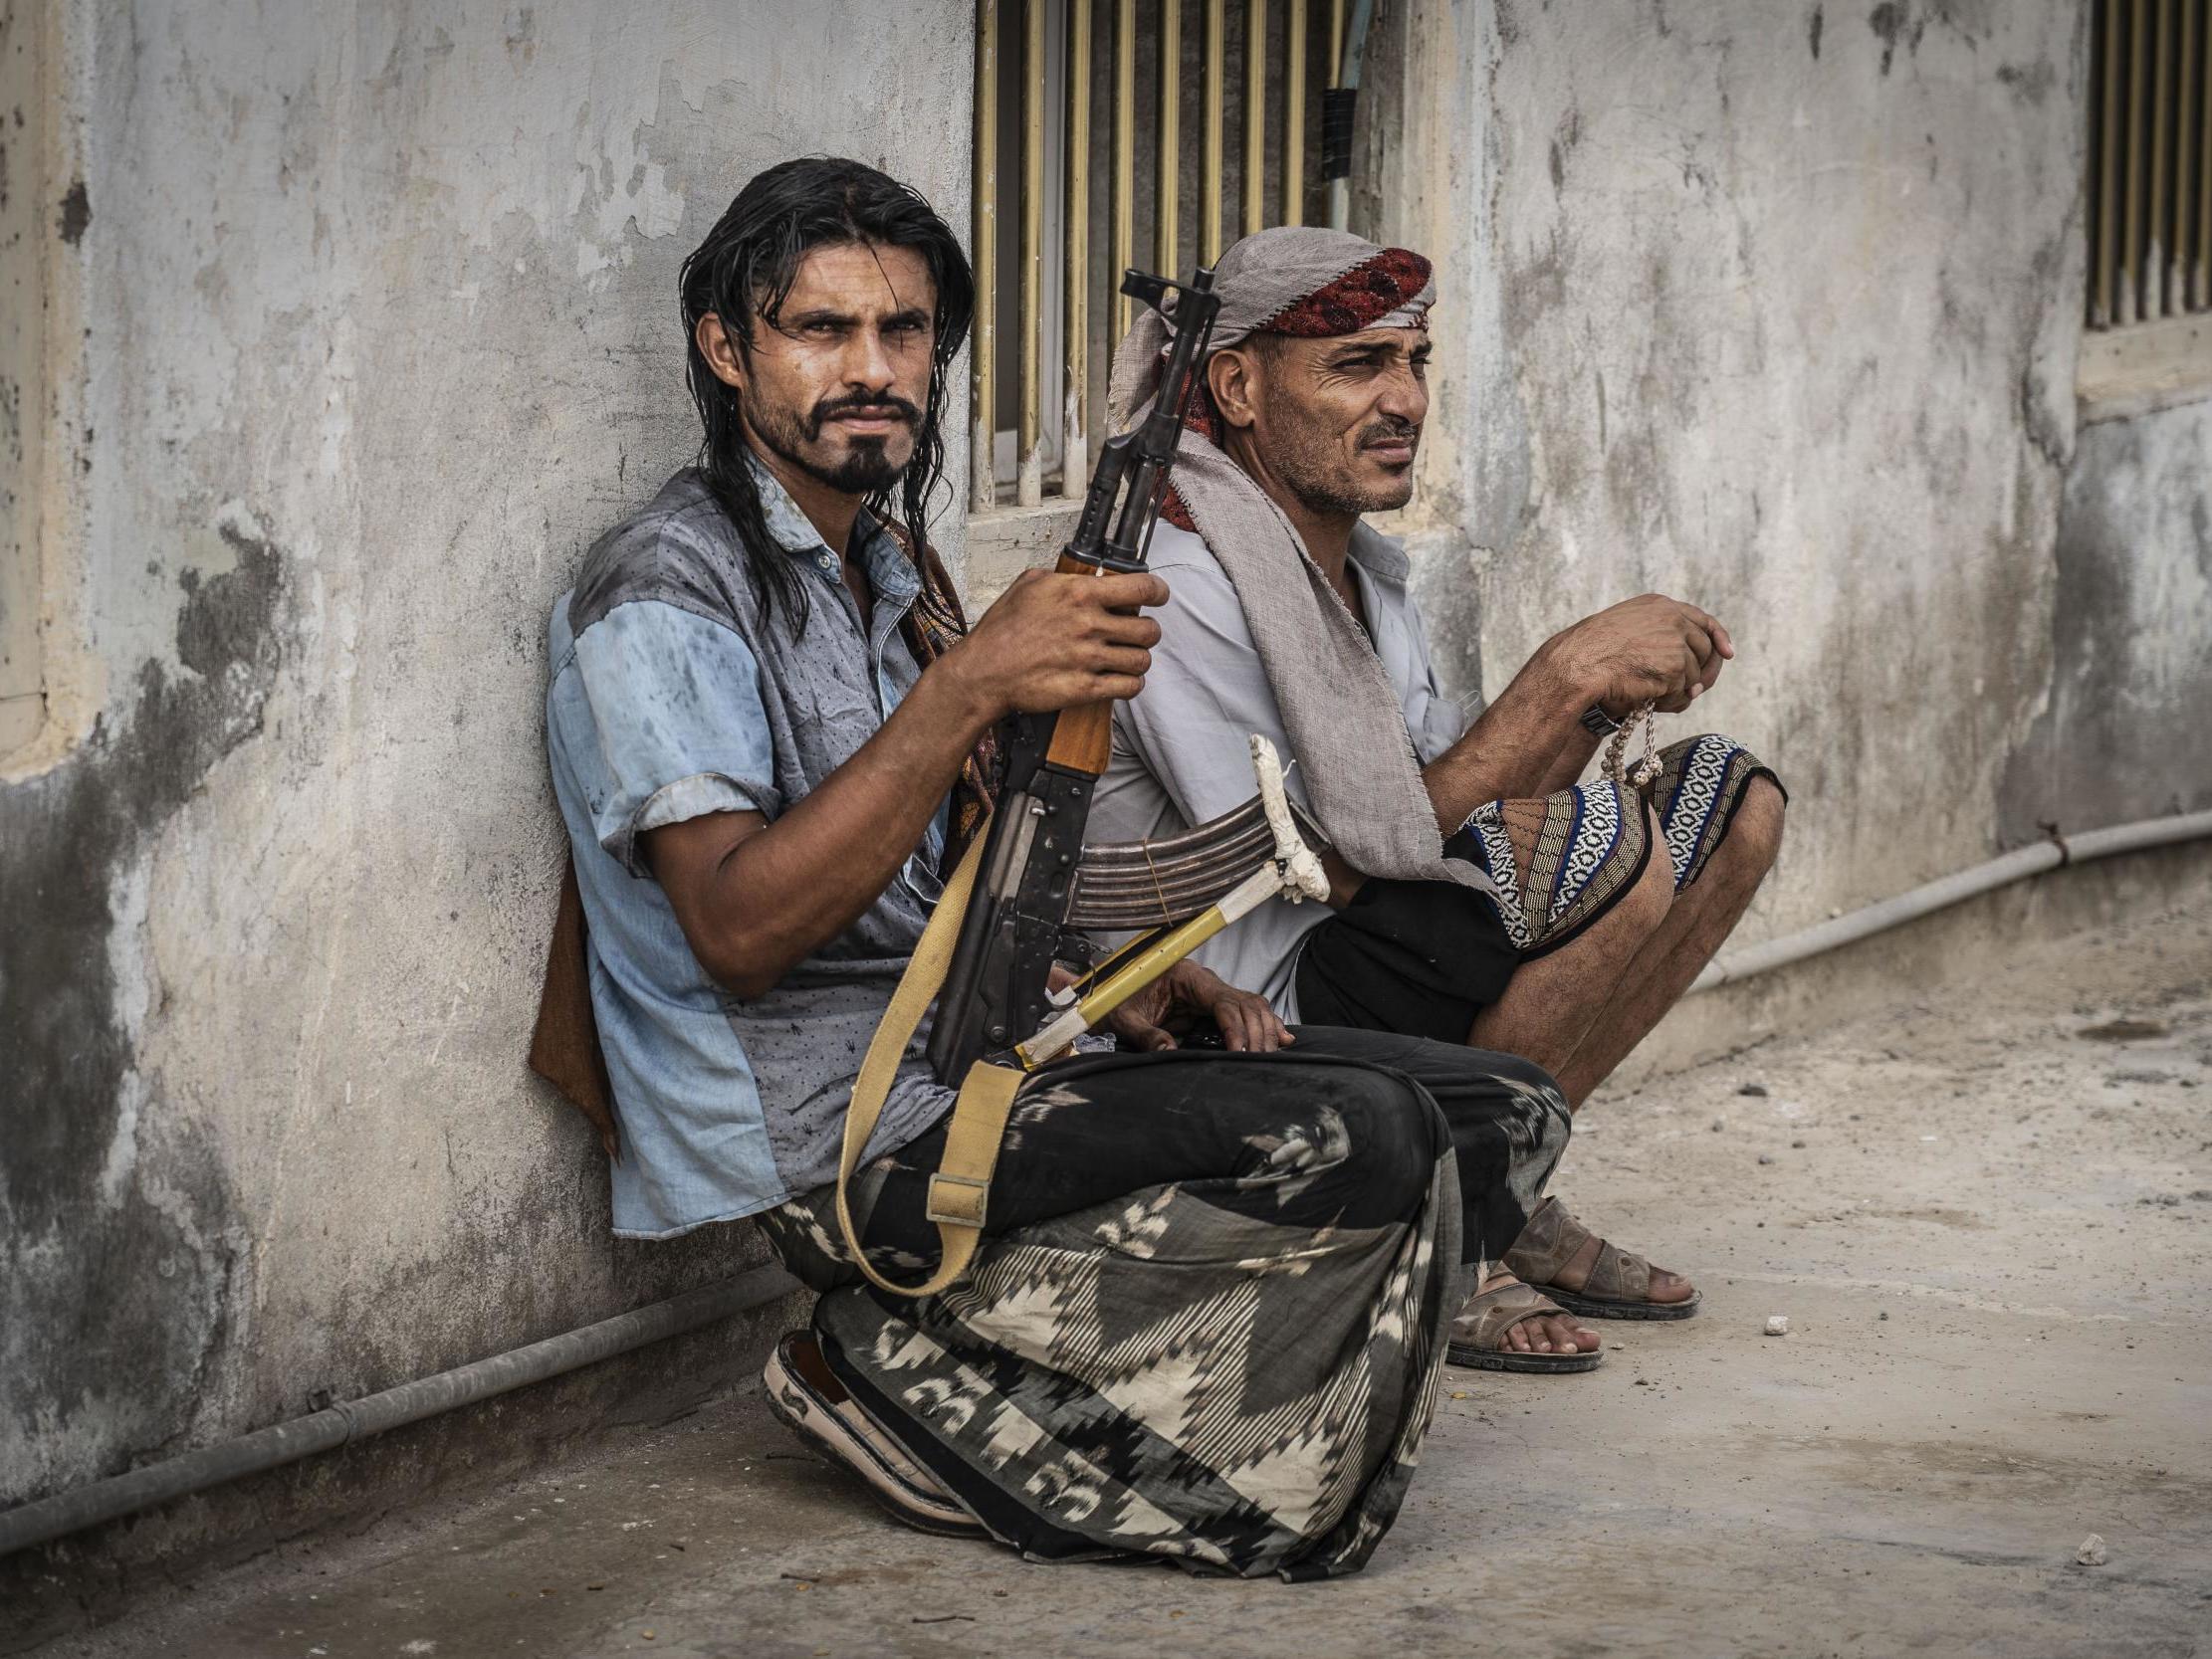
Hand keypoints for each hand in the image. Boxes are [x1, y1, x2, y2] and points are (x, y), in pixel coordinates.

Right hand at [937, 567, 1168, 720]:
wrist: (984, 672)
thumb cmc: (1002, 631)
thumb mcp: (1029, 584)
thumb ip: (1064, 578)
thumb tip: (1084, 575)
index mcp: (1080, 595)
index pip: (1142, 588)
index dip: (1158, 592)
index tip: (1157, 596)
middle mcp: (1089, 625)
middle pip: (1149, 630)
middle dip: (1146, 632)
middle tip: (1134, 633)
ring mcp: (1089, 659)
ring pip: (1142, 660)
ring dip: (1137, 659)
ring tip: (1124, 657)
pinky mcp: (1085, 689)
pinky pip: (1129, 687)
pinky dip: (1129, 684)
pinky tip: (1119, 679)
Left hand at [1103, 960, 1294, 1052]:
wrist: (1107, 995)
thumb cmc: (1114, 999)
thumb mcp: (1124, 1019)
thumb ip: (1145, 1035)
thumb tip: (1168, 1051)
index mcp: (1183, 975)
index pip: (1221, 999)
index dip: (1235, 1026)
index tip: (1241, 1051)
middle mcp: (1201, 980)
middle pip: (1244, 1002)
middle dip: (1256, 1030)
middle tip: (1260, 1059)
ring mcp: (1208, 991)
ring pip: (1250, 1006)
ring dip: (1264, 1028)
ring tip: (1274, 1052)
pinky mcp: (1209, 1005)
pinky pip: (1243, 1011)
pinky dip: (1262, 1024)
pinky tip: (1280, 1038)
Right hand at [1545, 593, 1734, 715]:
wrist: (1578, 665)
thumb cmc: (1591, 654)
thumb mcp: (1625, 632)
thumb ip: (1657, 637)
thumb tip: (1692, 671)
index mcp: (1659, 605)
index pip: (1701, 619)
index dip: (1717, 637)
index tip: (1727, 653)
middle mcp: (1671, 618)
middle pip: (1704, 648)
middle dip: (1701, 671)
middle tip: (1690, 690)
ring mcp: (1675, 640)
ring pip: (1694, 672)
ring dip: (1680, 688)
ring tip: (1656, 695)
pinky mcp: (1674, 665)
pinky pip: (1683, 690)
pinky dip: (1671, 700)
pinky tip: (1650, 700)